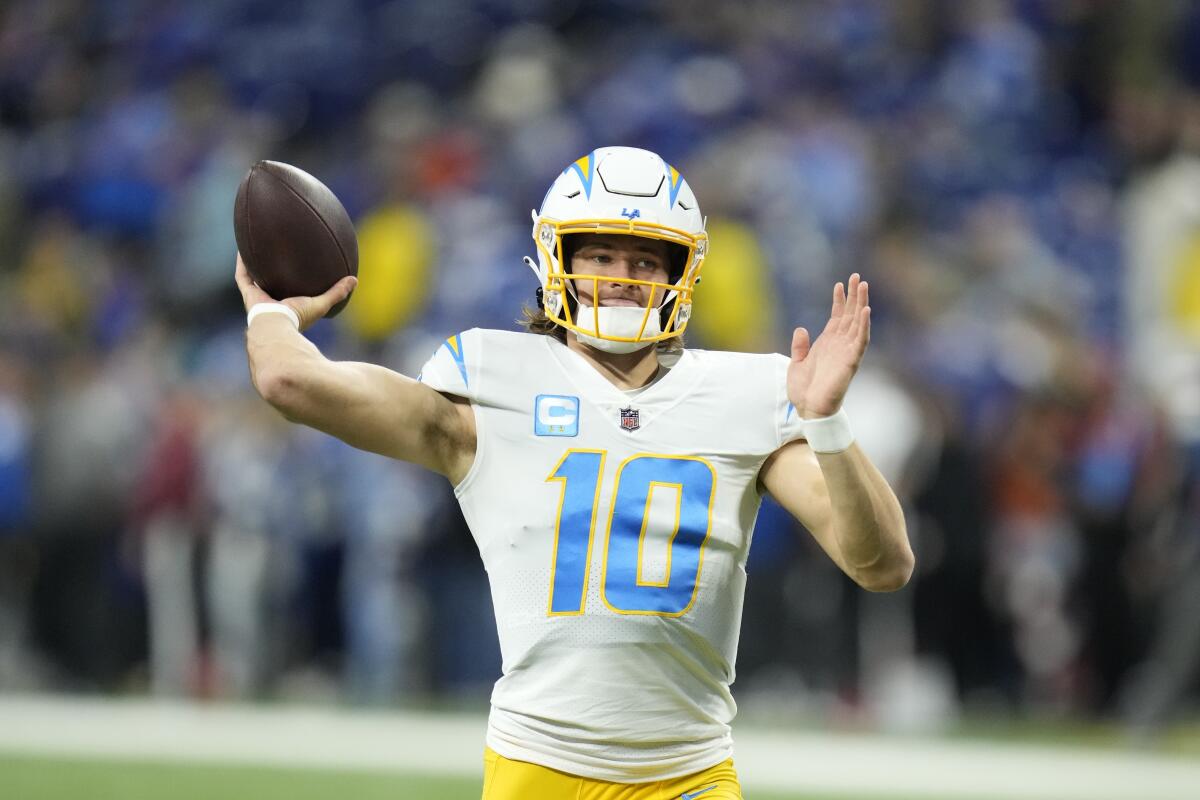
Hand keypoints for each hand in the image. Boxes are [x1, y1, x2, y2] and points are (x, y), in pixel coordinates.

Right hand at [234, 253, 356, 330]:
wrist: (276, 326)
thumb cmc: (298, 318)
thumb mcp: (321, 303)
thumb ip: (337, 293)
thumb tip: (354, 280)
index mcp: (286, 306)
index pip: (289, 292)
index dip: (291, 281)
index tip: (296, 269)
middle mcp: (270, 302)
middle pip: (270, 284)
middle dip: (271, 272)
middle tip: (275, 255)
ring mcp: (257, 299)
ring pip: (254, 279)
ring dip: (254, 265)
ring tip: (256, 247)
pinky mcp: (248, 294)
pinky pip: (243, 276)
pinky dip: (242, 263)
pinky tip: (244, 247)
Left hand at [788, 273, 870, 418]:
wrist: (809, 410)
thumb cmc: (804, 392)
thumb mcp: (796, 364)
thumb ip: (800, 346)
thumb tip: (801, 329)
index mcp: (827, 344)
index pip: (836, 317)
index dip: (839, 301)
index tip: (840, 284)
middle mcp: (839, 345)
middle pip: (850, 315)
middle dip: (853, 296)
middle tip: (856, 276)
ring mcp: (846, 352)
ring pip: (857, 323)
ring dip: (861, 304)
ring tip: (863, 285)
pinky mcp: (851, 361)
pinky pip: (860, 340)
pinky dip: (864, 325)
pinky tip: (866, 311)